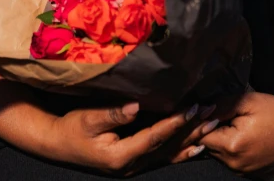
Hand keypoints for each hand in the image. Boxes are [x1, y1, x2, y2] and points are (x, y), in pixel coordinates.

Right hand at [42, 102, 197, 174]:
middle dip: (192, 129)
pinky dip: (182, 150)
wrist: (60, 145)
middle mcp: (132, 165)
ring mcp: (135, 167)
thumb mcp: (88, 118)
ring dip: (192, 138)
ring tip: (212, 125)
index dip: (174, 122)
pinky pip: (164, 157)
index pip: (154, 136)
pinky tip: (197, 146)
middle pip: (168, 147)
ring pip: (170, 153)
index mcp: (121, 155)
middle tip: (213, 113)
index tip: (192, 108)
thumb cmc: (73, 127)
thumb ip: (112, 113)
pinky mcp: (135, 162)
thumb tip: (135, 106)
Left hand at [194, 91, 273, 177]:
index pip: (201, 135)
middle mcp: (236, 165)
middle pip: (208, 146)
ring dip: (219, 139)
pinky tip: (241, 134)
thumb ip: (221, 106)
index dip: (200, 120)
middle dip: (208, 130)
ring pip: (219, 154)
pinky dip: (231, 148)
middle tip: (218, 112)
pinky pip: (231, 160)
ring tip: (230, 122)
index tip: (204, 108)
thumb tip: (200, 110)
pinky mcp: (251, 174)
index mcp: (233, 146)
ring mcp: (244, 172)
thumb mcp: (247, 101)